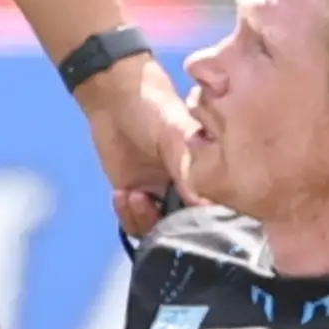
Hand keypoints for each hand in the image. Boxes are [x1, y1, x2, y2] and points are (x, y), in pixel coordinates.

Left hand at [77, 53, 193, 236]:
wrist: (114, 97)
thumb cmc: (153, 108)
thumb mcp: (174, 133)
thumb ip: (187, 166)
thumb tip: (204, 204)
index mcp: (207, 173)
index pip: (214, 210)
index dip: (206, 224)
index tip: (191, 225)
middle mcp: (189, 190)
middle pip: (187, 229)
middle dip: (171, 230)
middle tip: (154, 208)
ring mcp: (161, 196)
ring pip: (159, 231)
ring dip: (144, 220)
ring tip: (135, 196)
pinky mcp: (135, 198)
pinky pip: (134, 222)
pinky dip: (127, 215)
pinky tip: (121, 194)